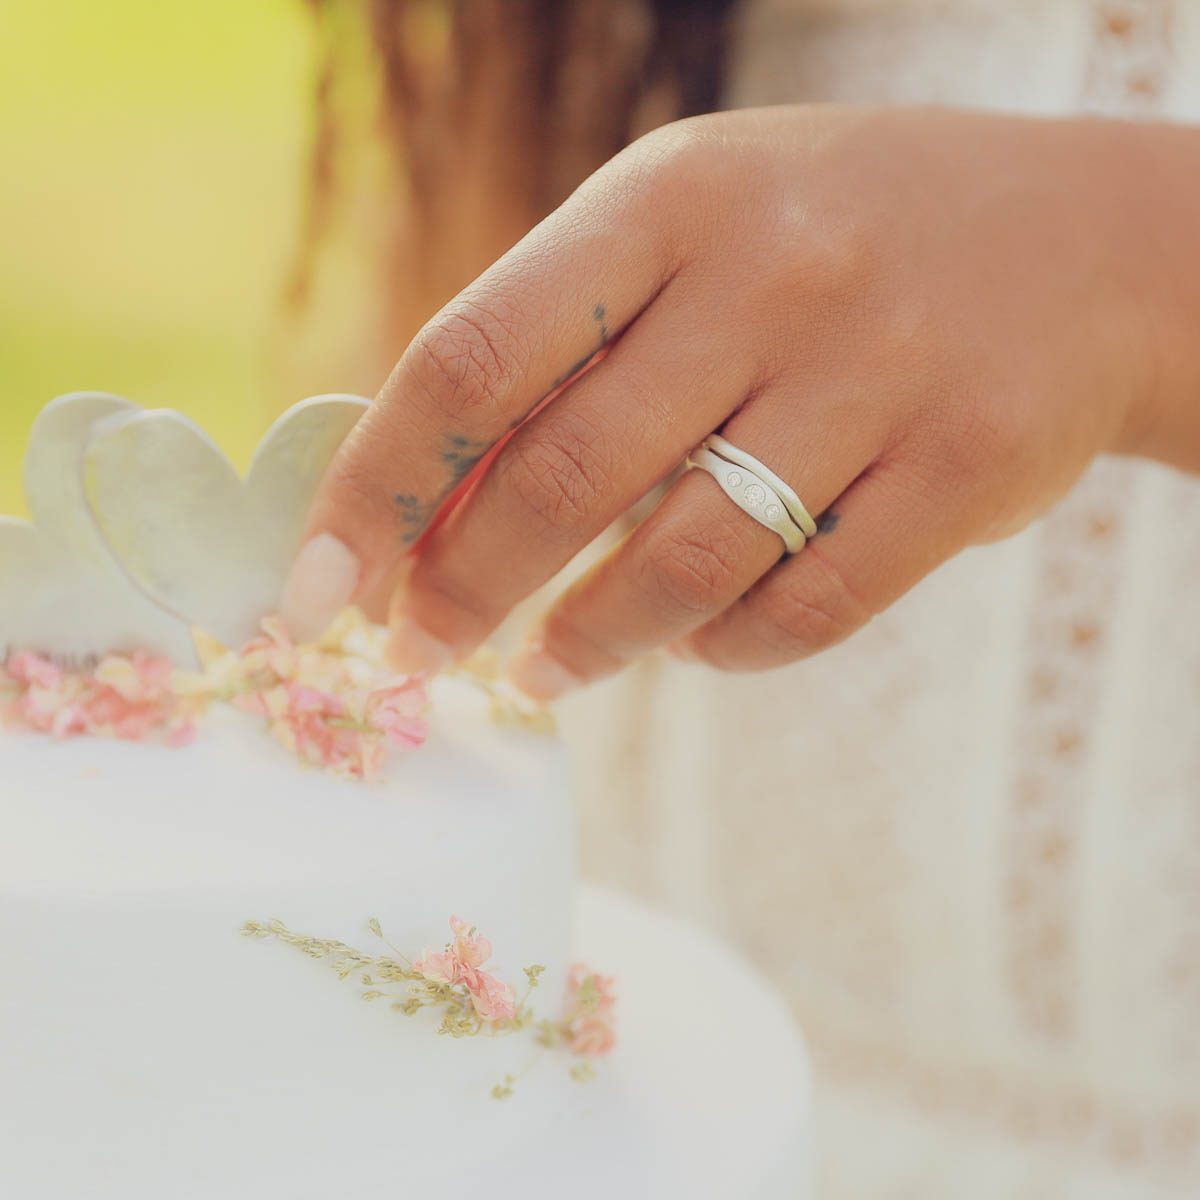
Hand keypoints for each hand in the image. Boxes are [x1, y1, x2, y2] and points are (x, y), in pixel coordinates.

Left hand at [282, 105, 1198, 696]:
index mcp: (670, 199)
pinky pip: (807, 610)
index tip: (318, 585)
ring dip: (591, 640)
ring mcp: (884, 373)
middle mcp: (777, 274)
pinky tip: (693, 645)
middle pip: (567, 478)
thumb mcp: (694, 231)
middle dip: (467, 590)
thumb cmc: (836, 239)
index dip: (379, 486)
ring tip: (546, 669)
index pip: (475, 357)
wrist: (1086, 242)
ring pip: (688, 562)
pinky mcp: (967, 472)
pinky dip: (726, 650)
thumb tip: (425, 504)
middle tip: (423, 649)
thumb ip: (567, 347)